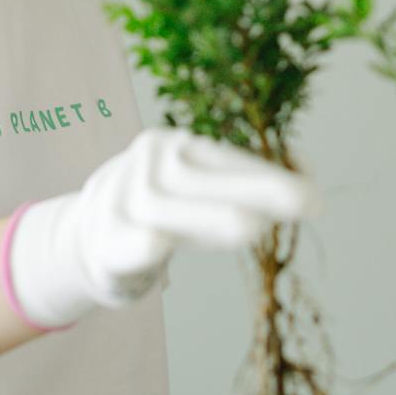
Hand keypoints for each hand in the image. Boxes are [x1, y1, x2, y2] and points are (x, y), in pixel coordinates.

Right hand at [7, 127, 318, 329]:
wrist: (81, 240)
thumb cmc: (159, 215)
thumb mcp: (198, 195)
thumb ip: (242, 188)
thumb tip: (310, 183)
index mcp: (171, 149)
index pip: (222, 159)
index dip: (266, 176)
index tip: (314, 199)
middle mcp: (144, 166)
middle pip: (196, 175)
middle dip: (252, 188)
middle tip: (305, 202)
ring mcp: (117, 201)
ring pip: (161, 205)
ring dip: (208, 215)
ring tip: (255, 227)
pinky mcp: (102, 242)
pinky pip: (119, 240)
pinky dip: (138, 244)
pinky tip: (155, 244)